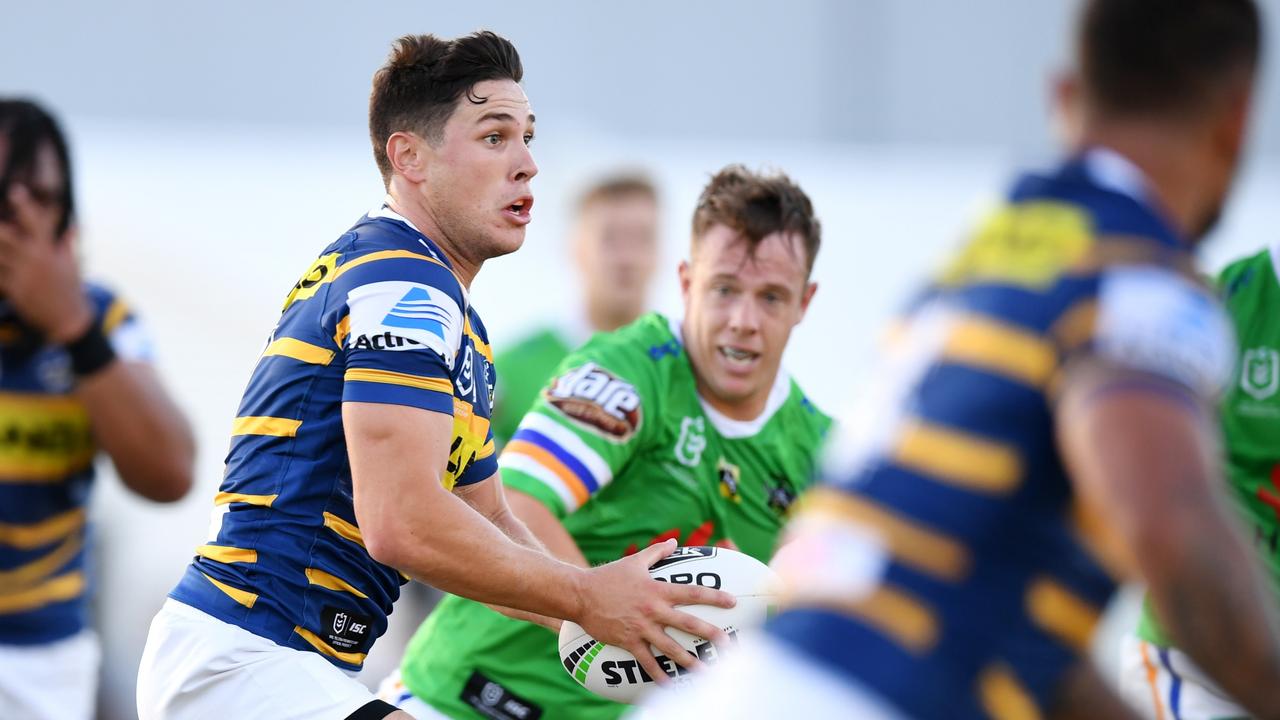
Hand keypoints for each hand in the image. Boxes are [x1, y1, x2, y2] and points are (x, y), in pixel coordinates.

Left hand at [0, 184, 90, 342]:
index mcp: (49, 252)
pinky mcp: (13, 290)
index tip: (15, 191)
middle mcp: (34, 261)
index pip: (36, 222)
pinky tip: (0, 265)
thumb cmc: (71, 291)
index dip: (24, 205)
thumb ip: (68, 244)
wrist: (67, 321)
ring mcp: (21, 276)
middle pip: (6, 236)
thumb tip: (73, 226)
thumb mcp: (73, 265)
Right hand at [574, 539, 735, 684]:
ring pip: (670, 647)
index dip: (714, 596)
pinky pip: (646, 661)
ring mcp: (641, 627)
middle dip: (710, 633)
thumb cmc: (608, 576)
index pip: (692, 592)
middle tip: (728, 643)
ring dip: (689, 660)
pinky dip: (657, 674)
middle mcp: (653, 610)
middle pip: (688, 623)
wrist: (580, 594)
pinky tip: (668, 684)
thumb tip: (674, 541)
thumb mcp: (634, 561)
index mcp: (657, 590)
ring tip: (705, 672)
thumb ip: (657, 552)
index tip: (732, 602)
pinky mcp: (628, 641)